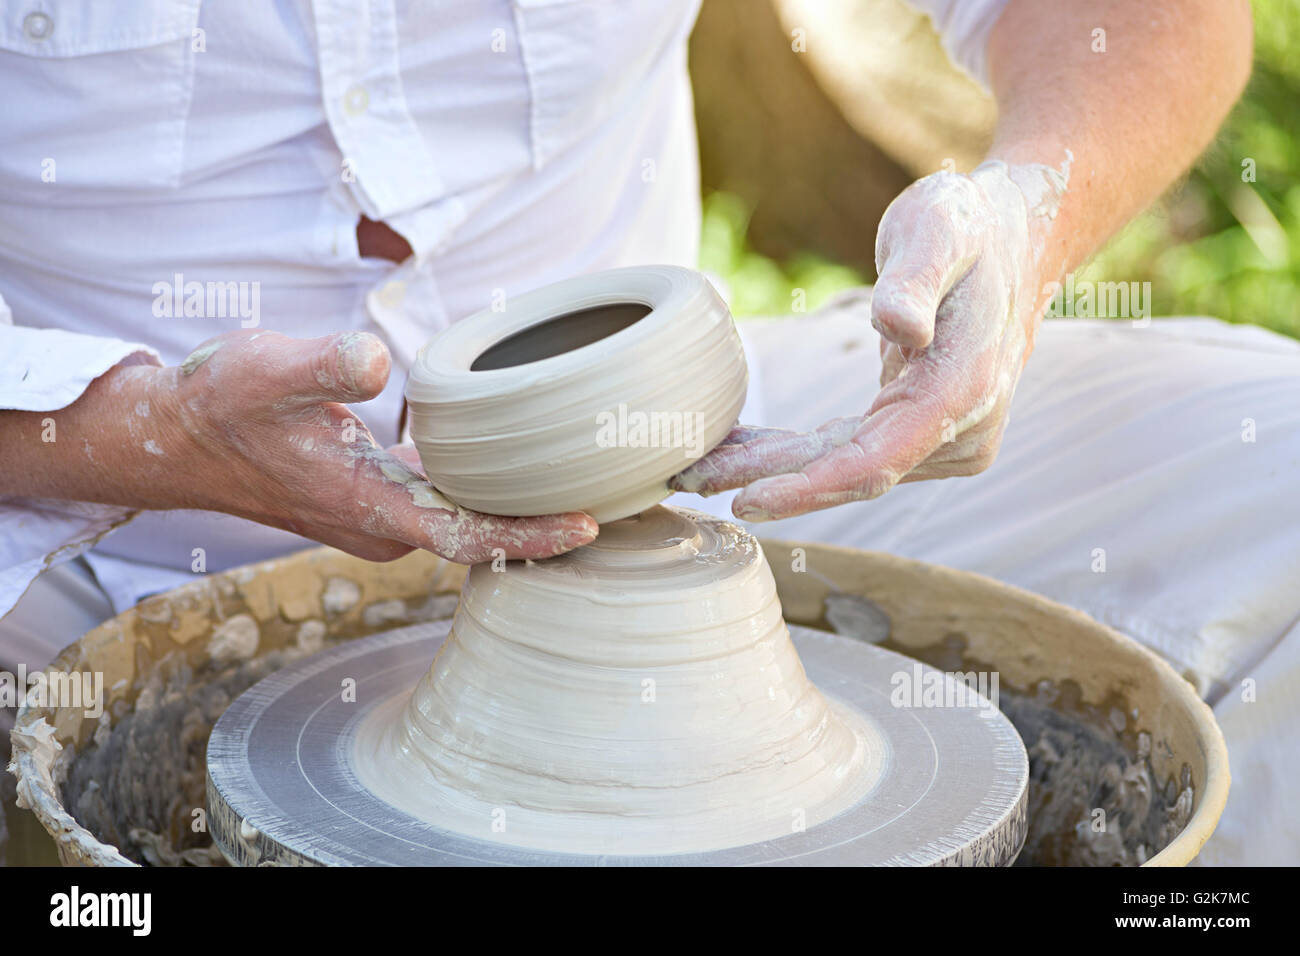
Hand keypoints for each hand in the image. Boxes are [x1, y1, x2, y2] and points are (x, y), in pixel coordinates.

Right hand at [8, 330, 596, 563]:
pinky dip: (492, 489)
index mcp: (369, 506)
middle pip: (484, 536)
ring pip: (469, 521)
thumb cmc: (220, 403)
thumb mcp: (265, 370)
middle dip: (548, 524)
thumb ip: (322, 365)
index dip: (531, 535)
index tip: (590, 527)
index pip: (468, 536)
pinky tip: (528, 458)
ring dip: (525, 507)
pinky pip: (449, 502)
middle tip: (625, 495)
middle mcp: (384, 524)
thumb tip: (376, 359)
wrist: (177, 434)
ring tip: (596, 477)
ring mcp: (382, 516)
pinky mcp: (377, 497)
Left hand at [673, 160, 1065, 520]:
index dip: (807, 486)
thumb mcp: (939, 228)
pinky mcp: (926, 432)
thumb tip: (898, 326)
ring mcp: (948, 438)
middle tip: (687, 478)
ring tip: (699, 465)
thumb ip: (914, 278)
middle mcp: (962, 430)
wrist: (1017, 236)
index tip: (745, 499)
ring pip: (846, 469)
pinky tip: (744, 451)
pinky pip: (853, 453)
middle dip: (769, 480)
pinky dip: (798, 455)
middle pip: (850, 474)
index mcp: (964, 390)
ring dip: (774, 469)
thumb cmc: (971, 224)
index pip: (874, 462)